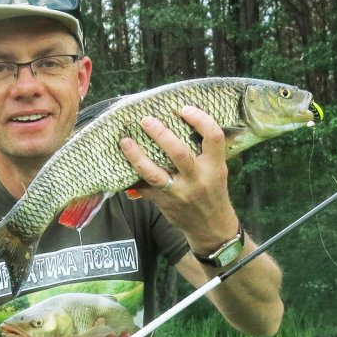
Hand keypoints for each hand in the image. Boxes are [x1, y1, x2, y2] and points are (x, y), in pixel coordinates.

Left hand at [120, 105, 239, 253]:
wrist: (210, 226)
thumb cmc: (212, 191)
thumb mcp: (216, 170)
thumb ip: (204, 151)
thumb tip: (178, 121)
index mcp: (215, 167)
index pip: (213, 137)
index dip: (200, 119)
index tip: (184, 109)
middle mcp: (198, 179)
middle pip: (178, 153)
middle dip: (160, 134)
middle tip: (146, 120)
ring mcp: (179, 192)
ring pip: (155, 173)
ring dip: (137, 156)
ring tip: (125, 141)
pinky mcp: (164, 202)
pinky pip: (143, 187)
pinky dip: (131, 176)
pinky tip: (120, 164)